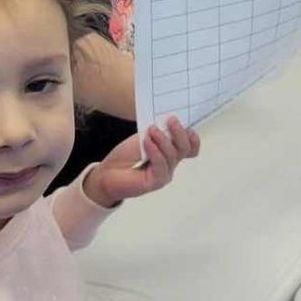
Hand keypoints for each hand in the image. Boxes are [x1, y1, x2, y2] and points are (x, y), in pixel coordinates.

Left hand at [84, 117, 200, 208]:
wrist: (107, 173)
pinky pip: (161, 164)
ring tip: (152, 130)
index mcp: (170, 153)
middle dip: (180, 132)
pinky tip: (147, 141)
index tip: (186, 124)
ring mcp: (165, 174)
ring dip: (163, 139)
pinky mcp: (156, 181)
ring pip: (173, 155)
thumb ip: (159, 133)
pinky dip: (155, 150)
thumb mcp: (144, 138)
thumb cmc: (125, 157)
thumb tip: (170, 122)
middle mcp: (170, 164)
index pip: (191, 148)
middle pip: (185, 149)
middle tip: (171, 119)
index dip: (192, 137)